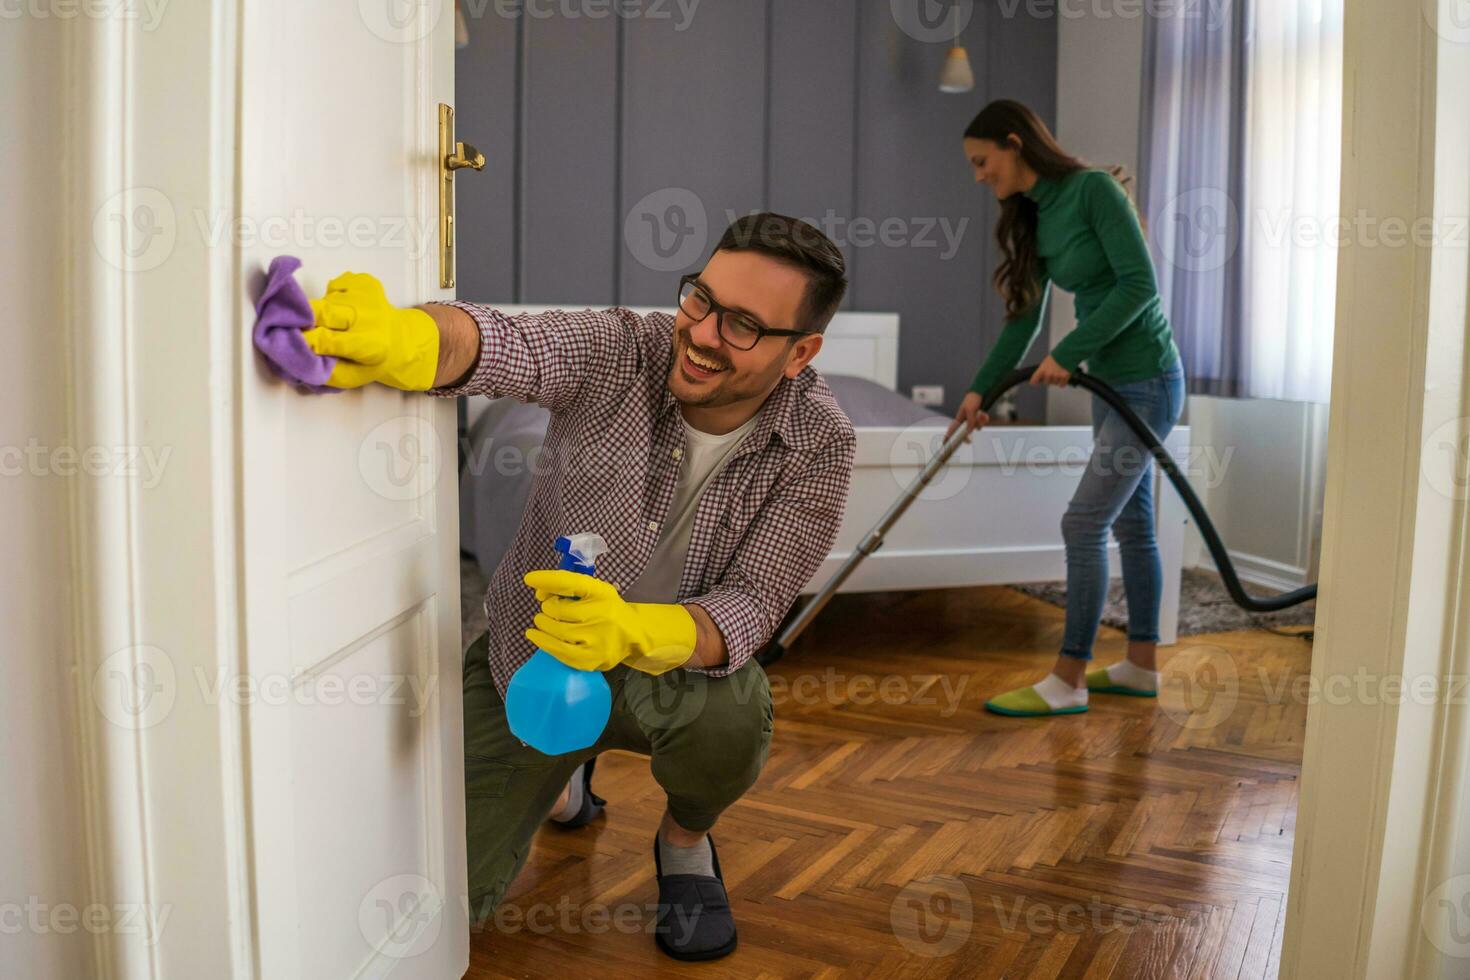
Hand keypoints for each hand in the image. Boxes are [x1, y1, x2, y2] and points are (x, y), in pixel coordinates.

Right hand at [301, 272, 439, 389]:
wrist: (399, 340)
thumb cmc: (369, 361)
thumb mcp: (349, 377)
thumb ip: (321, 371)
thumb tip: (291, 357)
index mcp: (370, 345)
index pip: (328, 340)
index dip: (302, 340)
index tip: (284, 340)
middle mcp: (370, 317)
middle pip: (324, 311)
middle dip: (302, 319)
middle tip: (292, 326)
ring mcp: (368, 296)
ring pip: (326, 299)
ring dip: (319, 312)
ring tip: (331, 323)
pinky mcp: (365, 282)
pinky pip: (334, 286)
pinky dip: (332, 297)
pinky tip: (344, 308)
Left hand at [523, 570, 696, 674]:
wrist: (633, 635)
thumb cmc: (607, 609)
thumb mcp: (594, 591)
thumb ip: (567, 587)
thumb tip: (538, 592)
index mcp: (601, 593)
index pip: (569, 583)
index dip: (547, 580)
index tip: (529, 579)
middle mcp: (601, 614)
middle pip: (558, 610)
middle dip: (547, 609)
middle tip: (548, 610)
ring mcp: (596, 639)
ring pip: (556, 631)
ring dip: (543, 624)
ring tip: (542, 622)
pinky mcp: (590, 659)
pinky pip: (559, 651)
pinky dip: (543, 642)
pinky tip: (536, 636)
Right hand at [944, 391, 990, 442]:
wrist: (981, 392)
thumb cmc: (972, 399)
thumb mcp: (970, 410)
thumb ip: (970, 421)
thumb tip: (969, 431)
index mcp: (959, 418)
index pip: (951, 429)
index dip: (947, 436)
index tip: (944, 443)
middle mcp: (965, 421)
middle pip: (966, 432)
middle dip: (969, 433)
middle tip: (969, 441)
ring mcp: (972, 420)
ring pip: (976, 427)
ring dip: (980, 422)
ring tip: (982, 414)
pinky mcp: (978, 419)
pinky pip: (981, 423)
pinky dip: (984, 419)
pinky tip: (984, 414)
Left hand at [1028, 355, 1071, 387]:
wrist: (1067, 353)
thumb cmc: (1056, 356)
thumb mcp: (1046, 361)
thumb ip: (1042, 370)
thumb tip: (1040, 376)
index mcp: (1042, 370)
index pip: (1035, 379)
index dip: (1034, 381)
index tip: (1033, 382)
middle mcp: (1049, 374)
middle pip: (1047, 382)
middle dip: (1049, 379)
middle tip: (1052, 374)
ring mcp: (1057, 376)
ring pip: (1055, 383)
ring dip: (1056, 380)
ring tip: (1059, 373)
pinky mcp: (1065, 378)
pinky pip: (1062, 384)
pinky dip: (1062, 382)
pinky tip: (1063, 378)